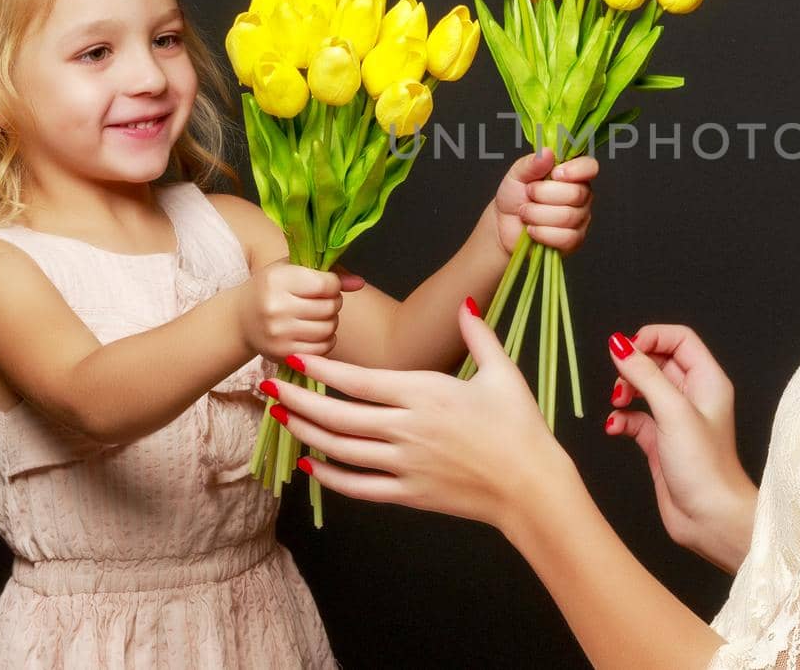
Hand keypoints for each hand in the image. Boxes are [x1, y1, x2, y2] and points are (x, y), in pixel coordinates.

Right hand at [239, 257, 361, 360]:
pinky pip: (322, 349)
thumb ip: (330, 272)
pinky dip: (325, 340)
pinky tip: (314, 332)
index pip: (326, 284)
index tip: (325, 284)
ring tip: (317, 315)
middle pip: (330, 307)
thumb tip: (359, 283)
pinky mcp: (281, 354)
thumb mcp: (293, 269)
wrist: (240, 318)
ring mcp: (278, 333)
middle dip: (333, 303)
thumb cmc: (271, 288)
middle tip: (322, 301)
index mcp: (278, 280)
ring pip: (328, 328)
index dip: (333, 284)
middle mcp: (276, 307)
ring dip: (330, 321)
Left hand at [272, 300, 576, 528]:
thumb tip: (465, 302)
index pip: (360, 380)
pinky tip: (311, 465)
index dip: (322, 368)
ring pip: (341, 450)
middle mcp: (407, 430)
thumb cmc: (521, 427)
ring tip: (281, 417)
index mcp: (426, 394)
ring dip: (306, 433)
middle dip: (299, 400)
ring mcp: (404, 465)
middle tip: (268, 387)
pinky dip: (330, 477)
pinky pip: (358, 487)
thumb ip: (479, 335)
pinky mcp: (408, 495)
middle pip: (339, 415)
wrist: (531, 486)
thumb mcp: (503, 372)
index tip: (295, 357)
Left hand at [490, 148, 598, 255]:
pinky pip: (565, 237)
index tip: (554, 174)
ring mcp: (580, 218)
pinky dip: (542, 233)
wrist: (504, 225)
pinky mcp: (574, 240)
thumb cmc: (514, 196)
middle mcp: (581, 194)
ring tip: (525, 212)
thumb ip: (532, 163)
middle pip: (576, 194)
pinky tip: (532, 230)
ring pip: (568, 216)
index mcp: (572, 173)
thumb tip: (547, 152)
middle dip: (543, 194)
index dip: (575, 170)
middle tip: (528, 194)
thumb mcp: (517, 174)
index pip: (590, 167)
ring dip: (537, 214)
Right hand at [607, 325, 758, 572]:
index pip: (679, 340)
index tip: (627, 348)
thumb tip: (619, 345)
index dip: (652, 337)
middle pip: (658, 362)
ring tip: (618, 402)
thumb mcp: (672, 412)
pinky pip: (636, 419)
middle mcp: (693, 397)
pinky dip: (622, 419)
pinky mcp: (661, 443)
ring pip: (644, 389)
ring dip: (625, 391)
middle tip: (621, 381)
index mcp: (707, 381)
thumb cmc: (705, 467)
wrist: (709, 519)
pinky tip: (615, 428)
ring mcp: (676, 420)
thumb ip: (645, 375)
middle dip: (634, 366)